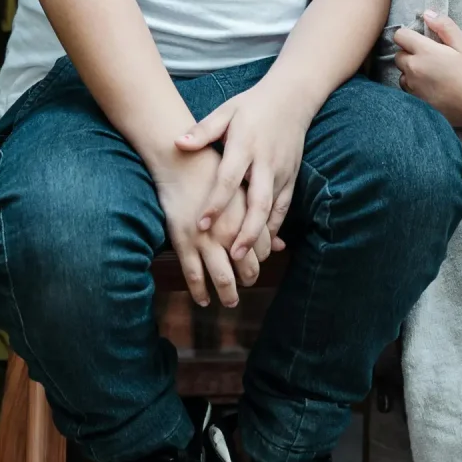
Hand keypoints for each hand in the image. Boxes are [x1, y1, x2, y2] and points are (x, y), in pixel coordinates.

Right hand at [152, 149, 272, 308]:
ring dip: (229, 294)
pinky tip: (204, 300)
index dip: (262, 259)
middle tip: (248, 284)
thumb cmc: (214, 172)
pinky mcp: (183, 242)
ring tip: (231, 301)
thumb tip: (280, 246)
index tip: (257, 263)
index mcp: (247, 214)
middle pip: (247, 267)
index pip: (263, 249)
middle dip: (249, 279)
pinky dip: (200, 292)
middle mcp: (230, 230)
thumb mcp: (244, 190)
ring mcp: (205, 239)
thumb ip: (261, 219)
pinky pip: (194, 275)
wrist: (181, 160)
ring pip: (223, 277)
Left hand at [176, 85, 308, 262]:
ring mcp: (282, 171)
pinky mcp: (292, 176)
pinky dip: (275, 226)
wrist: (291, 98)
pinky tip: (264, 244)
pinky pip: (284, 206)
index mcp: (246, 145)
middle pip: (258, 201)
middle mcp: (266, 161)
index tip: (201, 225)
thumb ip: (203, 130)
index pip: (229, 178)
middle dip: (246, 230)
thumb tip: (177, 142)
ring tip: (247, 259)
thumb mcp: (226, 112)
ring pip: (273, 209)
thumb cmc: (251, 106)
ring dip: (261, 234)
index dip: (216, 203)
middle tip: (232, 255)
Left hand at [395, 12, 461, 144]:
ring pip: (402, 73)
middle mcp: (412, 68)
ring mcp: (412, 86)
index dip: (409, 35)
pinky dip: (414, 86)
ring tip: (430, 74)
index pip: (400, 35)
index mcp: (423, 51)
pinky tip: (430, 88)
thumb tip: (427, 14)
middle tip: (429, 58)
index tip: (420, 39)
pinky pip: (406, 89)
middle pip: (399, 55)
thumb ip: (444, 26)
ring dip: (410, 71)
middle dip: (409, 53)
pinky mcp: (414, 101)